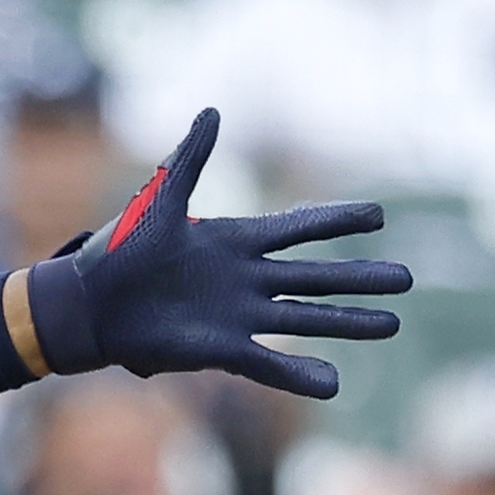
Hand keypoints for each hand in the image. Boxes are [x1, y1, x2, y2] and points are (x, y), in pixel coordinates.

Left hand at [36, 111, 410, 400]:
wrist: (88, 303)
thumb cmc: (120, 249)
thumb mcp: (159, 197)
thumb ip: (190, 157)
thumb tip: (213, 109)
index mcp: (236, 242)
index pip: (299, 228)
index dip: (337, 221)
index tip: (379, 216)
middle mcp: (246, 281)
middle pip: (316, 278)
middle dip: (360, 279)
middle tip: (406, 280)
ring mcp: (238, 317)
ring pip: (305, 319)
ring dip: (348, 323)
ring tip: (391, 325)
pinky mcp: (221, 350)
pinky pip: (268, 365)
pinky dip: (299, 375)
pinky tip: (334, 384)